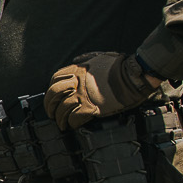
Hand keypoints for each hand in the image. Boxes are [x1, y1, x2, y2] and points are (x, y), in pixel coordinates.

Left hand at [43, 52, 159, 130]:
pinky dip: (72, 123)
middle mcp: (76, 83)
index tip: (52, 97)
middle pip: (53, 95)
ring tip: (61, 124)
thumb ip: (85, 60)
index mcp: (77, 70)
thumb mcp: (98, 57)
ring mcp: (83, 96)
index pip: (55, 80)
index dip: (51, 90)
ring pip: (62, 109)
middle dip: (49, 105)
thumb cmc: (119, 66)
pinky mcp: (91, 108)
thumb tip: (76, 60)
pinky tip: (73, 125)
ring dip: (60, 118)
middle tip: (51, 113)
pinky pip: (75, 118)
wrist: (133, 76)